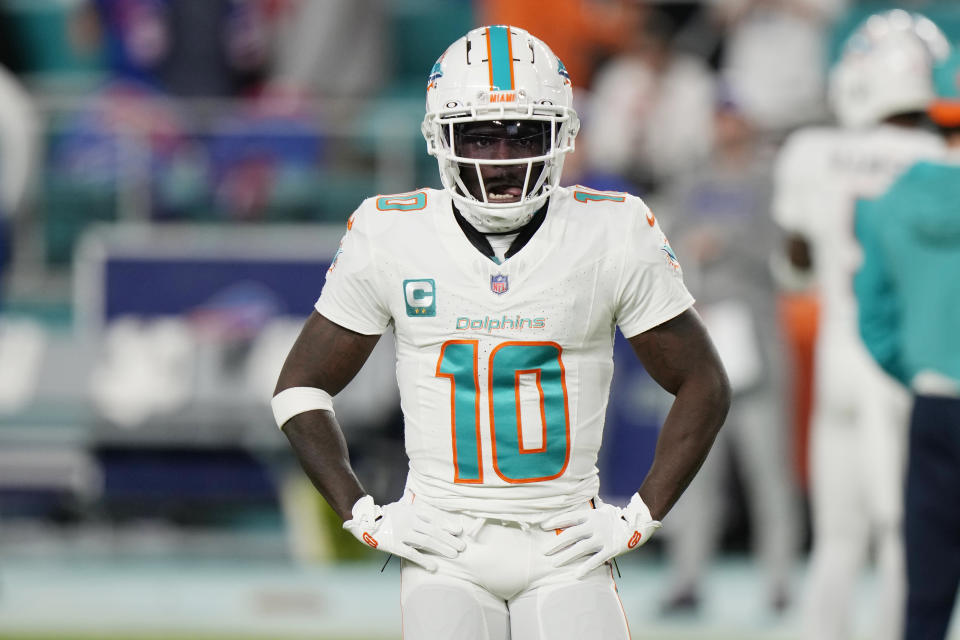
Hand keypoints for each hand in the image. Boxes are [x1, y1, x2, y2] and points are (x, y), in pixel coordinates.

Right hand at [343, 495, 465, 570]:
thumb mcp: (399, 506)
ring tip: (454, 554)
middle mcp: (409, 521)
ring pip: (426, 541)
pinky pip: (411, 553)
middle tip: (462, 546)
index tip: (458, 530)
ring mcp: (402, 533)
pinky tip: (434, 567)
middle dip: (449, 539)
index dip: (446, 524)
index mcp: (411, 511)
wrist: (363, 519)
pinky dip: (423, 560)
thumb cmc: (384, 514)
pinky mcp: (394, 545)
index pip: (433, 517)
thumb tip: (419, 501)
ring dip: (442, 548)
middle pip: (433, 530)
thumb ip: (411, 504)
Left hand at [542, 494, 660, 577]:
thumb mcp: (600, 512)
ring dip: (566, 556)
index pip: (569, 517)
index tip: (543, 526)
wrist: (638, 524)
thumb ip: (586, 517)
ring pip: (580, 548)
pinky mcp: (611, 549)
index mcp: (591, 515)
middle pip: (571, 534)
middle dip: (556, 543)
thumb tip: (568, 521)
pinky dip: (586, 567)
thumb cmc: (615, 519)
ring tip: (554, 563)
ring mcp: (603, 538)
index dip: (556, 521)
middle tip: (544, 552)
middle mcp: (595, 526)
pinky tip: (576, 574)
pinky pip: (596, 560)